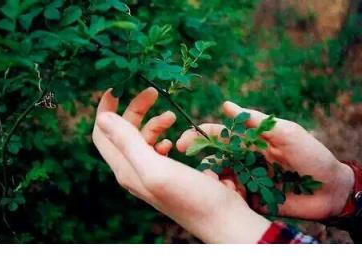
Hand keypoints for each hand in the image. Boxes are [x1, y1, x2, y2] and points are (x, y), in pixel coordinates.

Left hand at [93, 88, 270, 242]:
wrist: (223, 218)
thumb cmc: (191, 196)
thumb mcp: (156, 167)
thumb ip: (128, 143)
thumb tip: (103, 118)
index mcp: (126, 169)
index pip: (102, 134)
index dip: (105, 109)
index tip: (118, 87)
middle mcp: (134, 171)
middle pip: (124, 132)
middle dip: (136, 108)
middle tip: (154, 92)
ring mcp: (152, 173)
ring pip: (143, 138)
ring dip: (154, 122)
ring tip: (172, 117)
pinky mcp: (169, 174)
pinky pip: (158, 149)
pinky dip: (164, 137)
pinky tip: (175, 140)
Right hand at [177, 101, 354, 219]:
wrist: (329, 189)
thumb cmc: (311, 155)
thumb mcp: (286, 133)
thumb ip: (257, 121)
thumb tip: (226, 105)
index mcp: (250, 142)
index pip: (220, 135)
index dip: (201, 135)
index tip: (184, 138)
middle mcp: (244, 159)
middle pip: (214, 155)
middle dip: (196, 154)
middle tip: (178, 155)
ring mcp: (247, 179)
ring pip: (219, 175)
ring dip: (209, 174)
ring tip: (206, 177)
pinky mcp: (251, 197)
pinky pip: (231, 194)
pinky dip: (223, 192)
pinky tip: (223, 192)